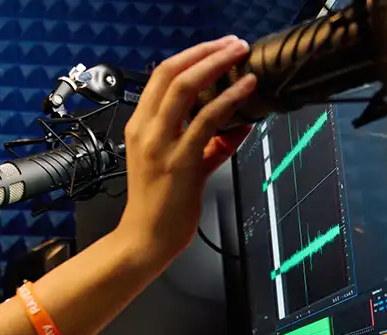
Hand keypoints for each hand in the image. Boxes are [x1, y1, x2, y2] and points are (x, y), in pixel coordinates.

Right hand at [117, 35, 256, 261]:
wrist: (144, 239)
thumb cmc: (158, 206)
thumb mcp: (179, 165)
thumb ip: (208, 144)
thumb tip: (237, 125)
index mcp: (139, 127)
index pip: (160, 77)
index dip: (190, 55)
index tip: (215, 47)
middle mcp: (146, 130)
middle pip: (171, 73)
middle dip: (205, 51)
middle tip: (232, 44)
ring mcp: (161, 145)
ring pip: (186, 88)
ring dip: (218, 65)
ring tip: (240, 56)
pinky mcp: (181, 162)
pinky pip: (207, 121)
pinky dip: (229, 99)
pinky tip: (246, 89)